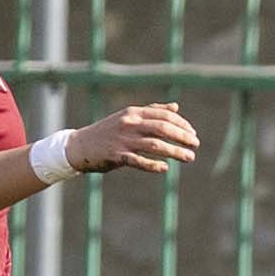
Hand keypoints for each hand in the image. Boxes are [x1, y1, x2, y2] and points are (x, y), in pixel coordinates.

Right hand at [69, 103, 197, 175]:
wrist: (79, 146)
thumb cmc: (108, 132)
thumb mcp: (128, 117)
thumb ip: (151, 111)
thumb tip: (175, 107)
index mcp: (133, 112)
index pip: (164, 115)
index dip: (182, 124)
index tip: (193, 133)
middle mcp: (129, 124)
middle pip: (162, 128)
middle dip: (183, 137)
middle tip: (196, 145)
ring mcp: (122, 140)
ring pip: (154, 145)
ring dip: (175, 151)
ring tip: (190, 157)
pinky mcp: (116, 156)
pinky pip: (138, 161)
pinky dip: (152, 165)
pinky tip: (165, 168)